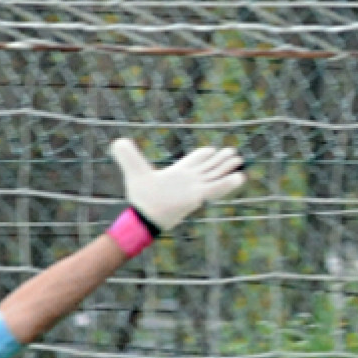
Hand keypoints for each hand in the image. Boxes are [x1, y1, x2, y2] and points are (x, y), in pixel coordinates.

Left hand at [108, 138, 245, 232]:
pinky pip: (216, 188)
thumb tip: (118, 141)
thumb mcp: (133, 170)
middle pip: (208, 167)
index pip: (193, 161)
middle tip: (234, 153)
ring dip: (227, 168)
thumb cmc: (140, 197)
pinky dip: (228, 183)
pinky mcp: (197, 196)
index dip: (202, 155)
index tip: (212, 149)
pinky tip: (240, 177)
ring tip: (240, 160)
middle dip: (220, 160)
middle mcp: (188, 180)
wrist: (145, 216)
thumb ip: (127, 155)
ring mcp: (194, 188)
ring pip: (215, 175)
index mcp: (177, 173)